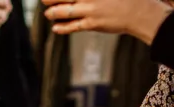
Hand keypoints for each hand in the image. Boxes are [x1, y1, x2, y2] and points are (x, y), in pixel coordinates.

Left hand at [43, 0, 172, 43]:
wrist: (139, 12)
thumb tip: (77, 0)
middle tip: (43, 0)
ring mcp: (91, 9)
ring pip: (65, 11)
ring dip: (53, 13)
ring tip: (48, 13)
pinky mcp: (92, 23)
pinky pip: (73, 26)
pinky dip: (62, 27)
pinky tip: (55, 28)